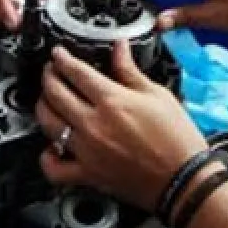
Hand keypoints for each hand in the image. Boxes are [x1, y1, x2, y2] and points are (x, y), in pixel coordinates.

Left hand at [36, 42, 208, 211]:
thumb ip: (130, 71)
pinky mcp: (88, 175)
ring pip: (48, 124)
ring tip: (48, 100)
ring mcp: (87, 151)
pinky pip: (54, 168)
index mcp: (113, 101)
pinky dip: (47, 157)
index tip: (59, 55)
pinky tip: (52, 147)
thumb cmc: (177, 139)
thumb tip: (119, 48)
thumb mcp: (158, 95)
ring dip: (43, 107)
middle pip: (55, 93)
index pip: (76, 72)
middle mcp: (94, 125)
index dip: (62, 59)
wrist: (184, 179)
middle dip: (48, 76)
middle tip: (50, 71)